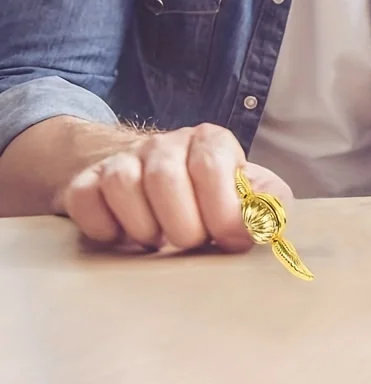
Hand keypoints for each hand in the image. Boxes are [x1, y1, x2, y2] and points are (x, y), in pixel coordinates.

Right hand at [57, 123, 291, 251]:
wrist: (160, 185)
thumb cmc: (215, 198)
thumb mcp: (252, 196)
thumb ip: (269, 206)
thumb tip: (267, 223)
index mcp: (211, 142)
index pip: (211, 165)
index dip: (221, 210)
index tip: (227, 237)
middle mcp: (167, 143)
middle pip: (165, 177)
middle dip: (182, 226)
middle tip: (191, 241)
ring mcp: (125, 159)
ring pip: (124, 185)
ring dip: (144, 229)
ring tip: (159, 241)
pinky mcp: (89, 181)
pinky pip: (86, 200)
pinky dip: (104, 229)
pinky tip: (123, 239)